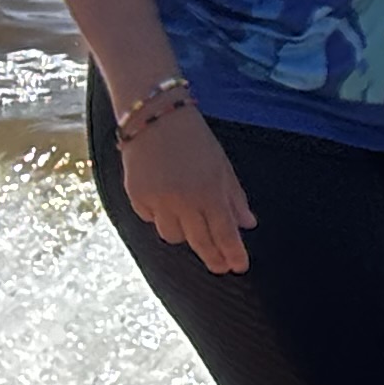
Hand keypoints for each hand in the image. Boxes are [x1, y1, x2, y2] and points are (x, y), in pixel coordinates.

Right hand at [122, 101, 254, 274]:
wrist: (154, 117)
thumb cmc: (194, 140)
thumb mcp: (223, 166)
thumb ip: (235, 198)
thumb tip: (248, 224)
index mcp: (210, 193)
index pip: (225, 234)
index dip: (233, 254)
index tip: (239, 267)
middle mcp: (183, 201)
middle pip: (199, 242)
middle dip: (213, 258)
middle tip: (220, 267)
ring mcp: (157, 200)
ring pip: (172, 236)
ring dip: (184, 235)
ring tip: (192, 226)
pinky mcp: (136, 196)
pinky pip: (150, 219)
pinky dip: (160, 217)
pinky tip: (165, 204)